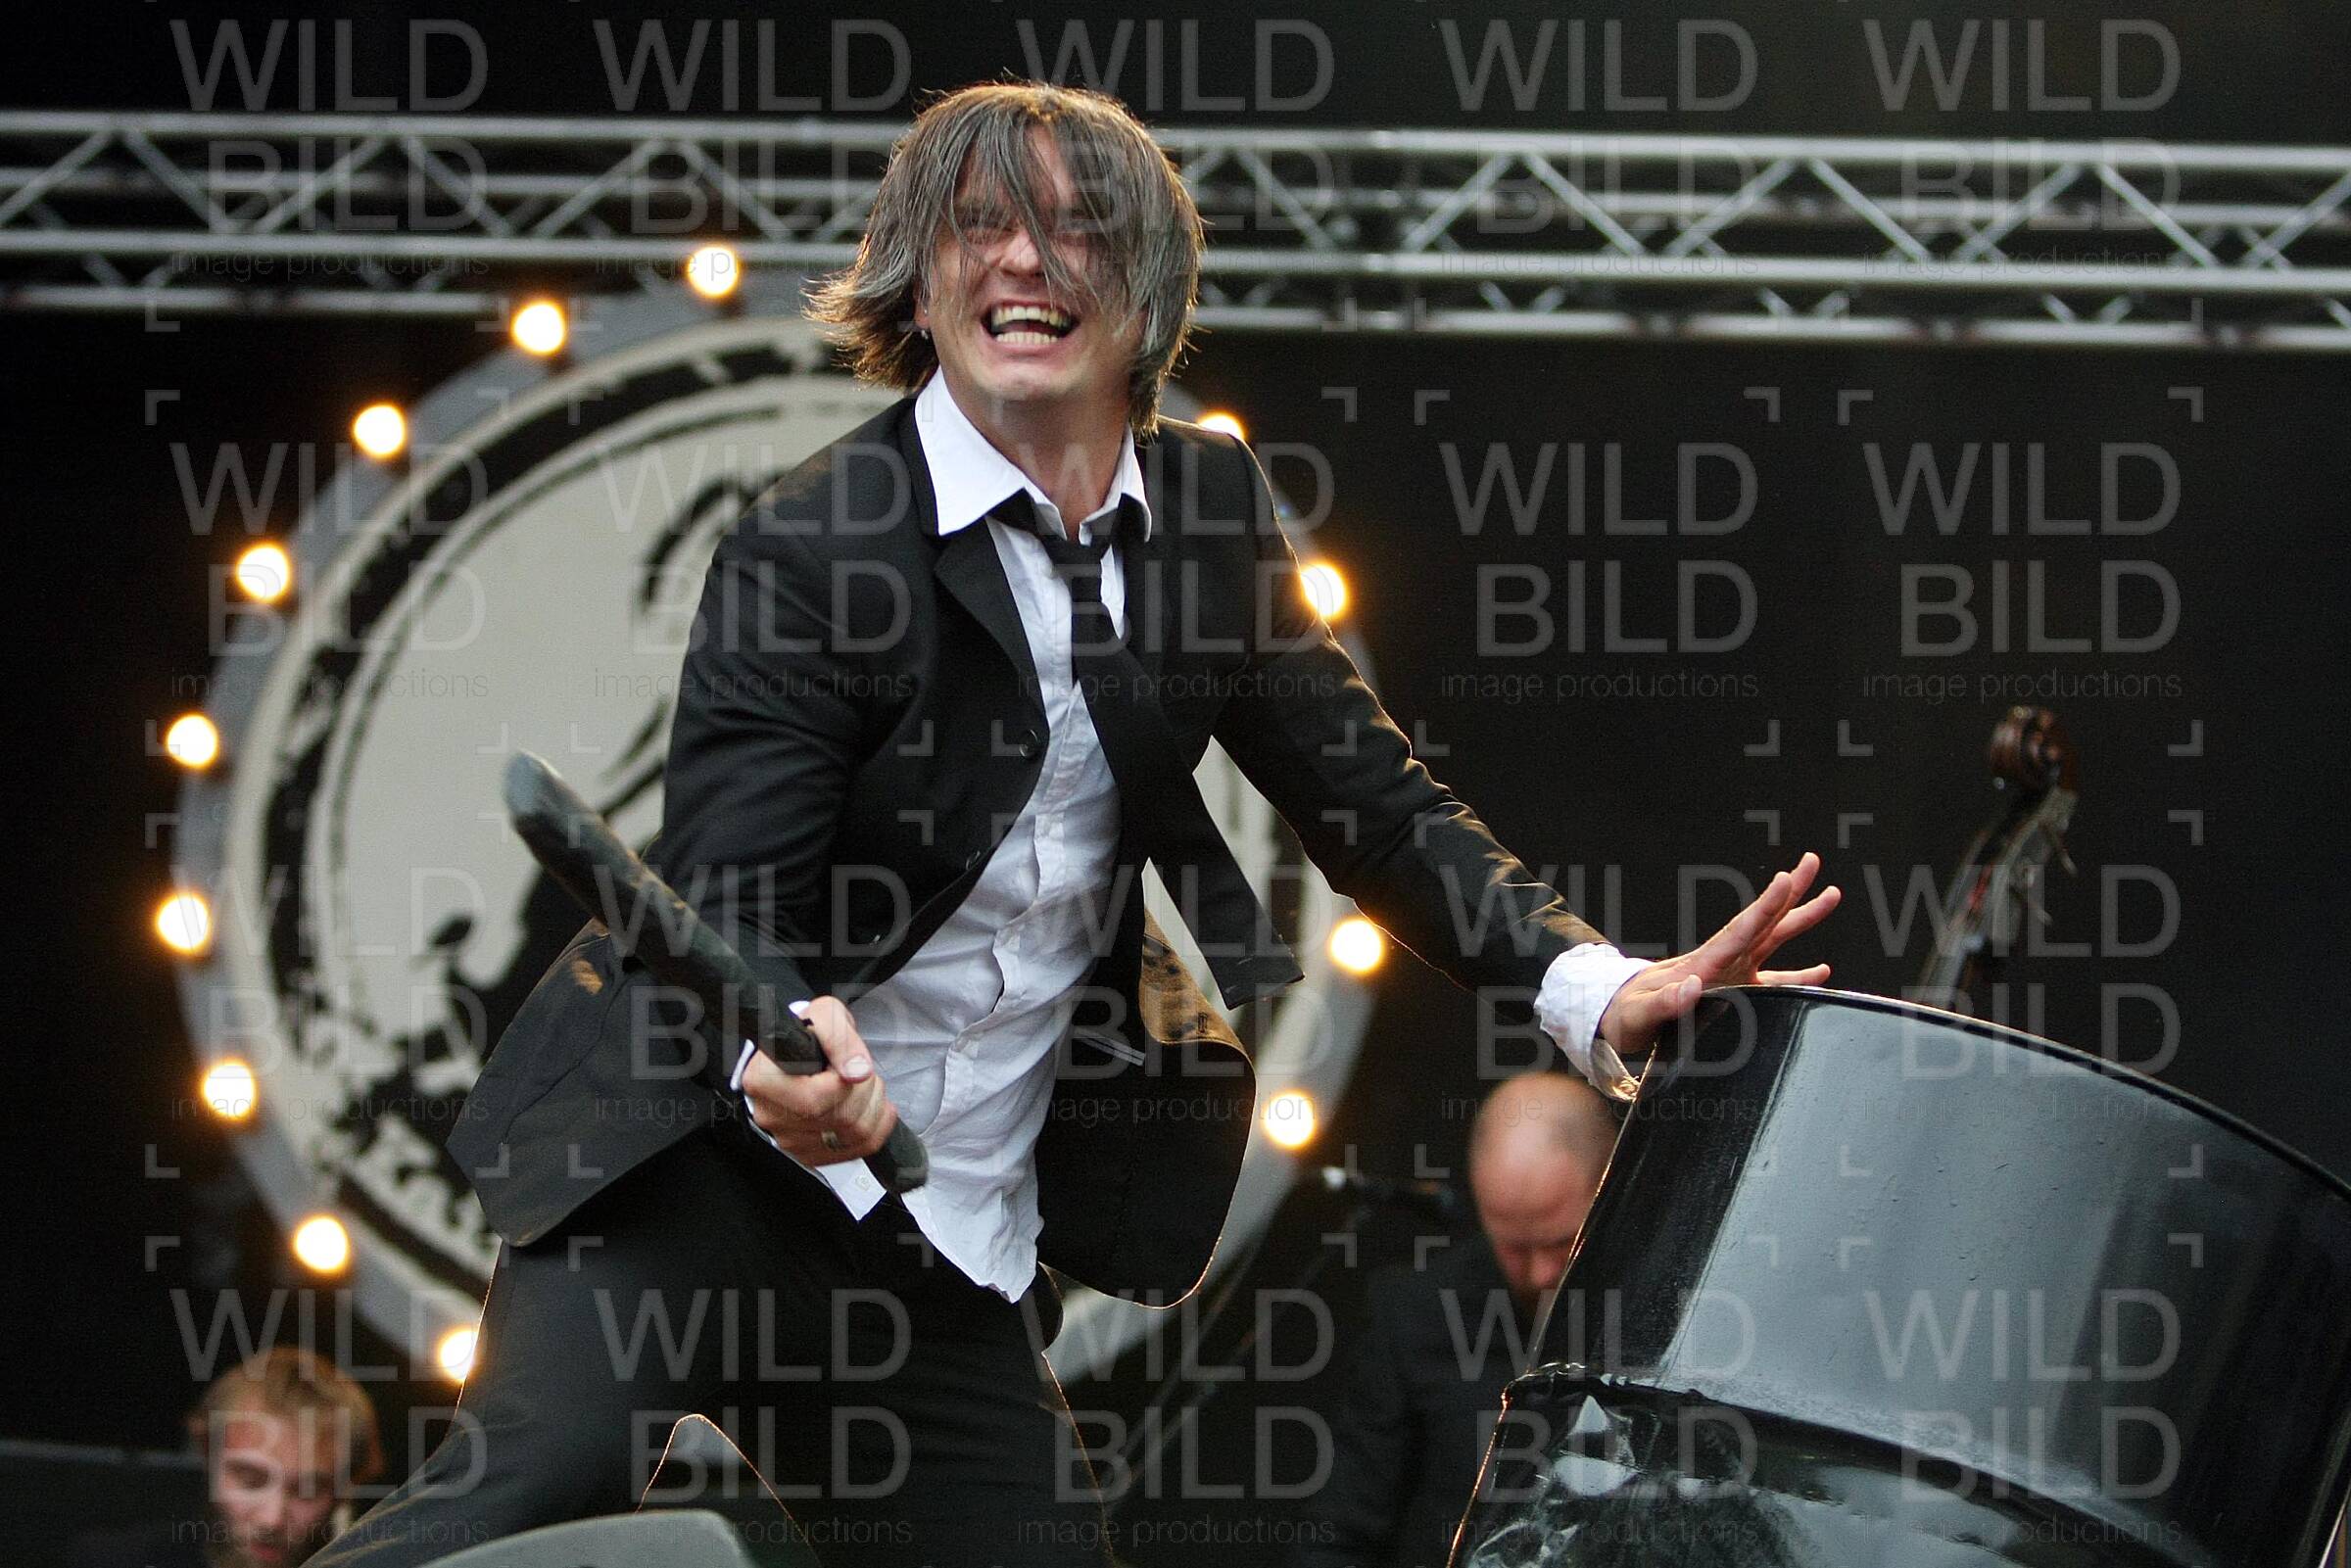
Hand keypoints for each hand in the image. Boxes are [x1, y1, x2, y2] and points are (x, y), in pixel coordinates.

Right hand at [739, 996, 897, 1165]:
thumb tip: (857, 1072)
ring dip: (874, 1106)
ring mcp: (789, 1139)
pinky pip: (858, 1149)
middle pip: (839, 1117)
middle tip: (861, 1070)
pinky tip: (871, 1106)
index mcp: (764, 1081)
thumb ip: (839, 1036)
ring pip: (853, 1135)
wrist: (800, 1053)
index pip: (813, 1099)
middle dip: (866, 1090)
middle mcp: (771, 1115)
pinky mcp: (809, 1152)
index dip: (843, 1084)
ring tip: (865, 1085)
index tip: (851, 1066)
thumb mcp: (823, 1015)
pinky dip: (877, 1126)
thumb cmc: (808, 1034)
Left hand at [1598, 852, 1840, 1060]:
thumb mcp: (1638, 1013)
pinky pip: (1774, 982)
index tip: (1785, 879)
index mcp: (1702, 965)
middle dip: (1789, 893)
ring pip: (1773, 942)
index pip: (1739, 931)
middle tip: (1812, 861)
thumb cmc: (1625, 1017)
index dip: (1764, 907)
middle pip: (1762, 922)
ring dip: (1800, 919)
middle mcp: (1722, 963)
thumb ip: (1664, 1003)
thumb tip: (1692, 986)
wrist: (1618, 1021)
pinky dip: (1799, 975)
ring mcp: (1731, 975)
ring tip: (1831, 895)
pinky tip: (1822, 971)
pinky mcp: (1735, 994)